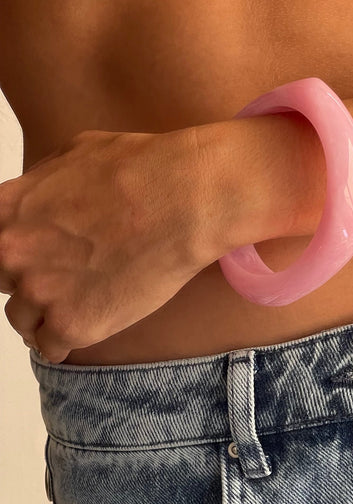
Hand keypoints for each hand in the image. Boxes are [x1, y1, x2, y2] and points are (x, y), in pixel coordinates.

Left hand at [0, 126, 209, 363]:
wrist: (183, 201)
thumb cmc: (140, 169)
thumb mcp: (73, 155)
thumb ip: (41, 190)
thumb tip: (37, 203)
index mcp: (7, 210)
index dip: (12, 255)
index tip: (29, 261)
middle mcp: (12, 254)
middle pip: (3, 283)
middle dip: (30, 281)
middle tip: (62, 279)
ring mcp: (41, 292)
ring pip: (23, 320)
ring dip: (45, 315)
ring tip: (76, 307)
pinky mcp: (73, 324)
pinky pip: (51, 347)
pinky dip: (65, 342)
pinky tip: (84, 328)